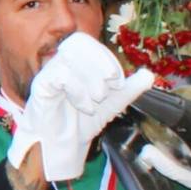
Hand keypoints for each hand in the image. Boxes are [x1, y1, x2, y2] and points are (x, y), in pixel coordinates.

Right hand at [8, 32, 155, 182]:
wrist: (63, 148)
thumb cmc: (80, 125)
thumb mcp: (111, 105)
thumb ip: (128, 89)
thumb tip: (149, 75)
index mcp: (75, 64)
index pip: (88, 43)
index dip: (107, 58)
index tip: (118, 83)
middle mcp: (60, 64)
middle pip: (79, 41)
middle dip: (101, 61)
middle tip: (112, 85)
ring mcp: (49, 74)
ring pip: (69, 55)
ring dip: (91, 76)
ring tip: (97, 99)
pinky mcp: (41, 87)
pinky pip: (60, 75)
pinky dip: (78, 90)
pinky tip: (85, 106)